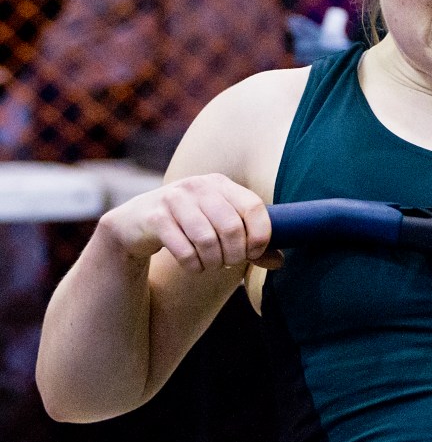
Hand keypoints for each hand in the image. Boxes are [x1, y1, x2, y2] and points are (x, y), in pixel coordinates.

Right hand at [98, 173, 277, 272]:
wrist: (135, 225)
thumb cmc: (187, 226)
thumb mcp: (218, 227)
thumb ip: (248, 242)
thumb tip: (279, 262)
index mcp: (220, 183)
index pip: (253, 206)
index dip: (260, 234)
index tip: (255, 253)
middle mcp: (198, 186)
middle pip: (232, 227)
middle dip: (234, 255)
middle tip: (229, 264)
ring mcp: (174, 199)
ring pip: (207, 241)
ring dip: (213, 262)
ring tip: (211, 265)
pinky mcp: (155, 218)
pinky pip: (184, 251)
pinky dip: (194, 266)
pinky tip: (194, 266)